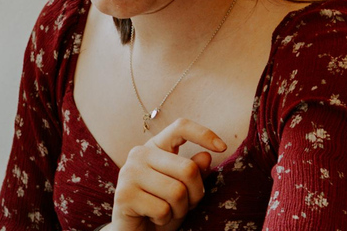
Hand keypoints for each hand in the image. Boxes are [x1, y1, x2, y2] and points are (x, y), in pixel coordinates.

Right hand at [109, 118, 226, 230]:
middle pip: (188, 169)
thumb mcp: (184, 189)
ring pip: (177, 192)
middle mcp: (139, 153)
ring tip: (167, 211)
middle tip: (184, 205)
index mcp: (155, 147)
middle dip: (195, 194)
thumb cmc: (161, 207)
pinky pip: (162, 209)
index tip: (223, 148)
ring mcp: (129, 172)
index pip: (180, 127)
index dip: (203, 134)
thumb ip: (194, 172)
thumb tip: (206, 156)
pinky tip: (153, 218)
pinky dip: (164, 219)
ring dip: (179, 210)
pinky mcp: (124, 194)